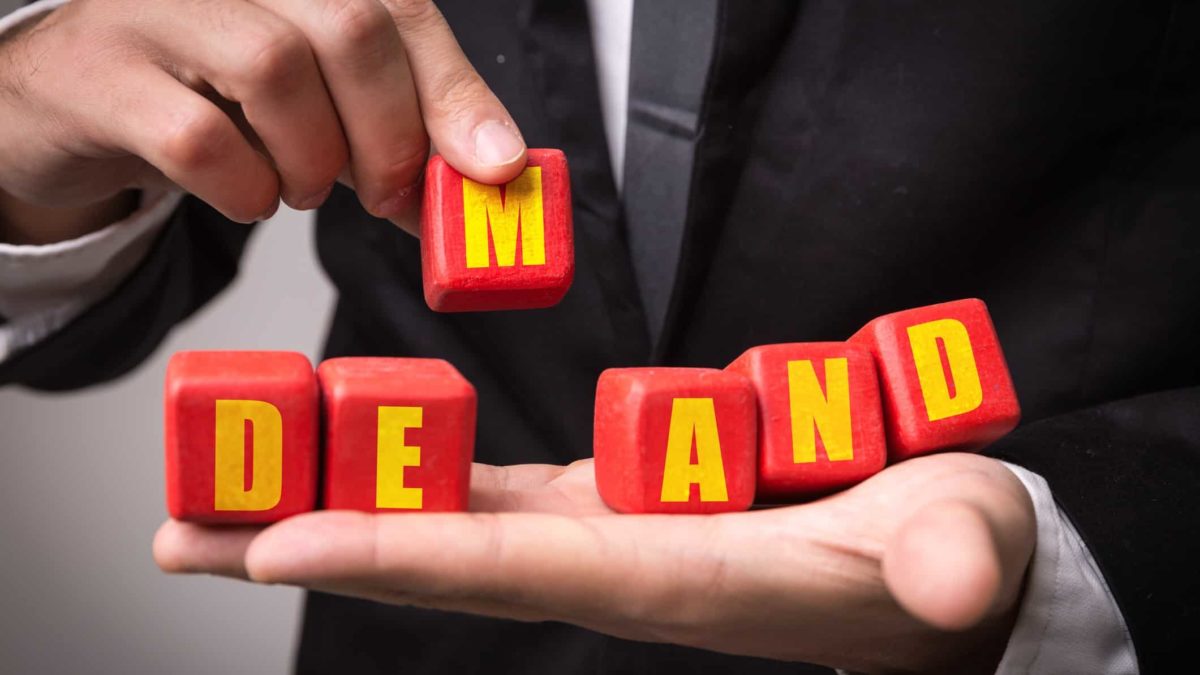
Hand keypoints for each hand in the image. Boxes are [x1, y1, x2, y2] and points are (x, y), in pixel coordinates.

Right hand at [0, 0, 525, 242]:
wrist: (74, 102)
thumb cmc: (210, 95)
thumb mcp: (317, 103)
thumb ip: (396, 127)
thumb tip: (480, 177)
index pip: (400, 10)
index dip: (455, 94)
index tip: (493, 166)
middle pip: (351, 26)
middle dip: (389, 134)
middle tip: (385, 194)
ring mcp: (159, 9)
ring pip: (276, 67)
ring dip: (312, 160)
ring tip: (301, 185)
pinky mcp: (104, 72)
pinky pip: (200, 138)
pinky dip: (245, 190)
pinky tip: (246, 195)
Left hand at [154, 453, 1034, 673]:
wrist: (931, 578)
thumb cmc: (939, 561)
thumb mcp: (961, 546)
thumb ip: (948, 559)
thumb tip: (942, 576)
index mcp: (677, 579)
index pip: (518, 571)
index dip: (401, 559)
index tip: (281, 544)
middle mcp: (612, 568)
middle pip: (437, 562)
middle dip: (308, 548)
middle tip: (177, 535)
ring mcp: (600, 537)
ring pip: (442, 525)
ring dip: (330, 508)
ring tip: (219, 494)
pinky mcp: (606, 504)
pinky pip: (483, 494)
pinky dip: (405, 484)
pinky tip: (346, 462)